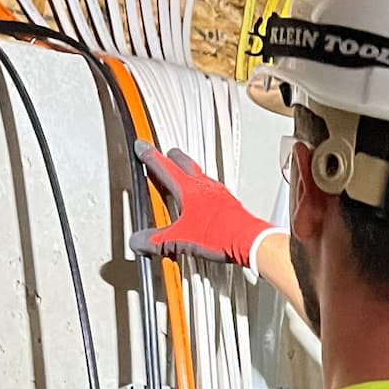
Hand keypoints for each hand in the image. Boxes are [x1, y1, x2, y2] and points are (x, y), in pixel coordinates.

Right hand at [129, 143, 270, 268]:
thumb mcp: (180, 239)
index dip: (150, 156)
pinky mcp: (229, 203)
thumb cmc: (221, 234)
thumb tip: (139, 241)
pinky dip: (203, 190)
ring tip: (183, 177)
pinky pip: (212, 190)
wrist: (249, 240)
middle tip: (165, 156)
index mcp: (188, 189)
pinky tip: (203, 201)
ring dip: (189, 173)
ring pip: (199, 175)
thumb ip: (156, 240)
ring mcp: (218, 193)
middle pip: (184, 163)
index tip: (142, 147)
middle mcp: (204, 185)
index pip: (164, 166)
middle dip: (172, 158)